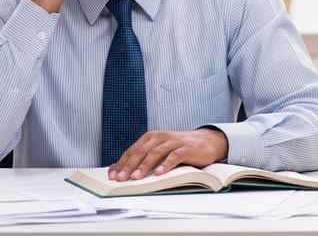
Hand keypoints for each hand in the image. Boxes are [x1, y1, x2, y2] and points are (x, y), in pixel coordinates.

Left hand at [107, 128, 228, 180]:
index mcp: (151, 137)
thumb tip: (122, 169)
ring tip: (136, 178)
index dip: (121, 162)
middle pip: (141, 152)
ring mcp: (173, 142)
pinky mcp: (185, 148)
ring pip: (155, 154)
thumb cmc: (179, 148)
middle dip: (128, 166)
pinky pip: (174, 156)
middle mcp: (160, 137)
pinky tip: (159, 173)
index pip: (132, 150)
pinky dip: (165, 165)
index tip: (112, 175)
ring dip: (144, 166)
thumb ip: (144, 157)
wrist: (205, 141)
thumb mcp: (160, 150)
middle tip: (120, 179)